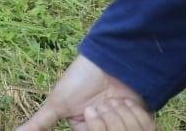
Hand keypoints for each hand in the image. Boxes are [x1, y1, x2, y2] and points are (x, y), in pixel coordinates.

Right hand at [16, 55, 151, 130]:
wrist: (105, 62)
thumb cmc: (78, 81)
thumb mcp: (56, 104)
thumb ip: (38, 124)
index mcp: (87, 130)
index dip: (95, 126)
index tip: (90, 109)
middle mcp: (106, 130)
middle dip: (107, 119)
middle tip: (102, 101)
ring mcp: (125, 127)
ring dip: (121, 113)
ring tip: (114, 99)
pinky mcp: (143, 120)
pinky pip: (146, 128)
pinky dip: (136, 113)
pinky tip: (128, 101)